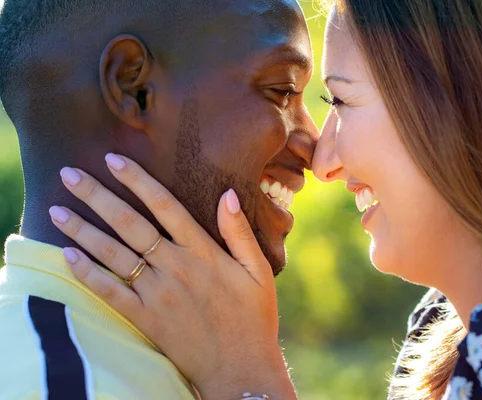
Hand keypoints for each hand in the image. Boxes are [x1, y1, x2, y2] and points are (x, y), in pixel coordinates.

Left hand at [49, 154, 296, 399]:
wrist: (240, 368)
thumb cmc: (254, 317)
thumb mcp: (259, 271)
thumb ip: (240, 232)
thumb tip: (227, 194)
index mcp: (203, 252)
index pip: (165, 206)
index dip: (138, 181)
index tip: (113, 160)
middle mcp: (176, 267)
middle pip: (130, 224)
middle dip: (97, 196)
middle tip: (69, 174)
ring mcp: (157, 293)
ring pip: (113, 254)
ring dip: (82, 230)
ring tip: (56, 210)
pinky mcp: (145, 318)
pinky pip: (110, 293)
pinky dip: (87, 274)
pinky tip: (67, 256)